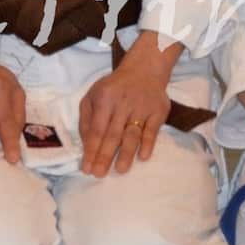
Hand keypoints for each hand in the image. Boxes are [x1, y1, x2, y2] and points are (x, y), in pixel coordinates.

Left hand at [78, 34, 176, 176]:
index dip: (91, 150)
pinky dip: (148, 144)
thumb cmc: (114, 88)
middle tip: (99, 174)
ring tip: (120, 170)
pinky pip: (153, 130)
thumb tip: (86, 145)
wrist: (145, 70)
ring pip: (133, 133)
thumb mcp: (94, 96)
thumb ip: (87, 119)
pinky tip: (143, 156)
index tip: (87, 168)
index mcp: (105, 98)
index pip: (97, 129)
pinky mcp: (158, 110)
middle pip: (113, 134)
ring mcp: (142, 107)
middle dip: (105, 156)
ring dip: (126, 153)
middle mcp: (123, 102)